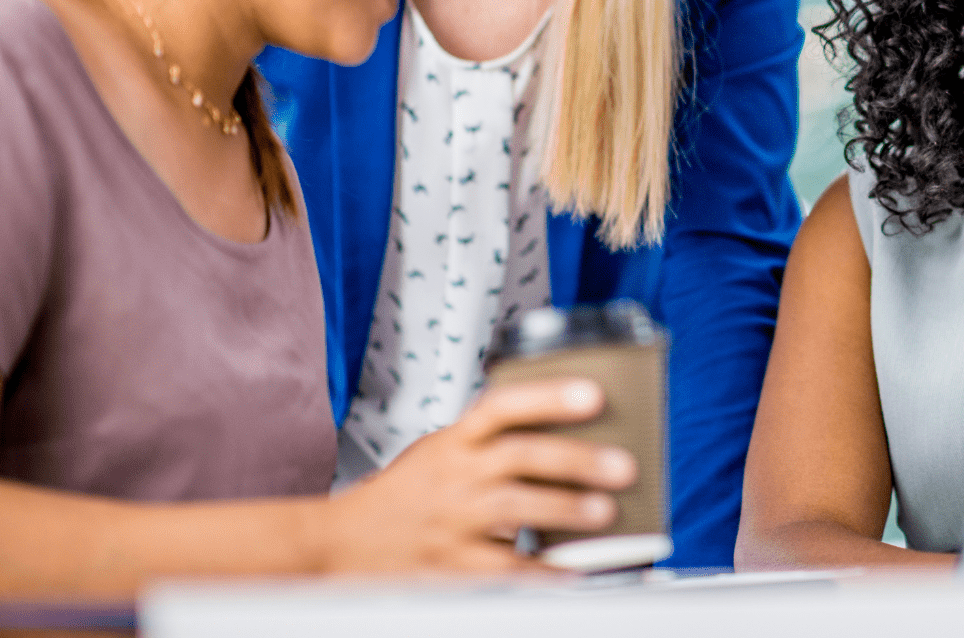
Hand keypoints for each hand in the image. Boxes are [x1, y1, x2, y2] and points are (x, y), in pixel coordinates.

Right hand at [315, 377, 636, 574]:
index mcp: (455, 440)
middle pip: (520, 455)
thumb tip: (568, 433)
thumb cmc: (404, 494)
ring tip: (606, 512)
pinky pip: (503, 567)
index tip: (593, 393)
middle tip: (622, 464)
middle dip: (576, 459)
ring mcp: (451, 519)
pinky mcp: (449, 564)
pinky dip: (541, 570)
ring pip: (515, 507)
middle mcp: (454, 474)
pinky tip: (573, 570)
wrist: (340, 542)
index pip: (503, 405)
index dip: (549, 396)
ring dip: (565, 509)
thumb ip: (491, 441)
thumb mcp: (441, 450)